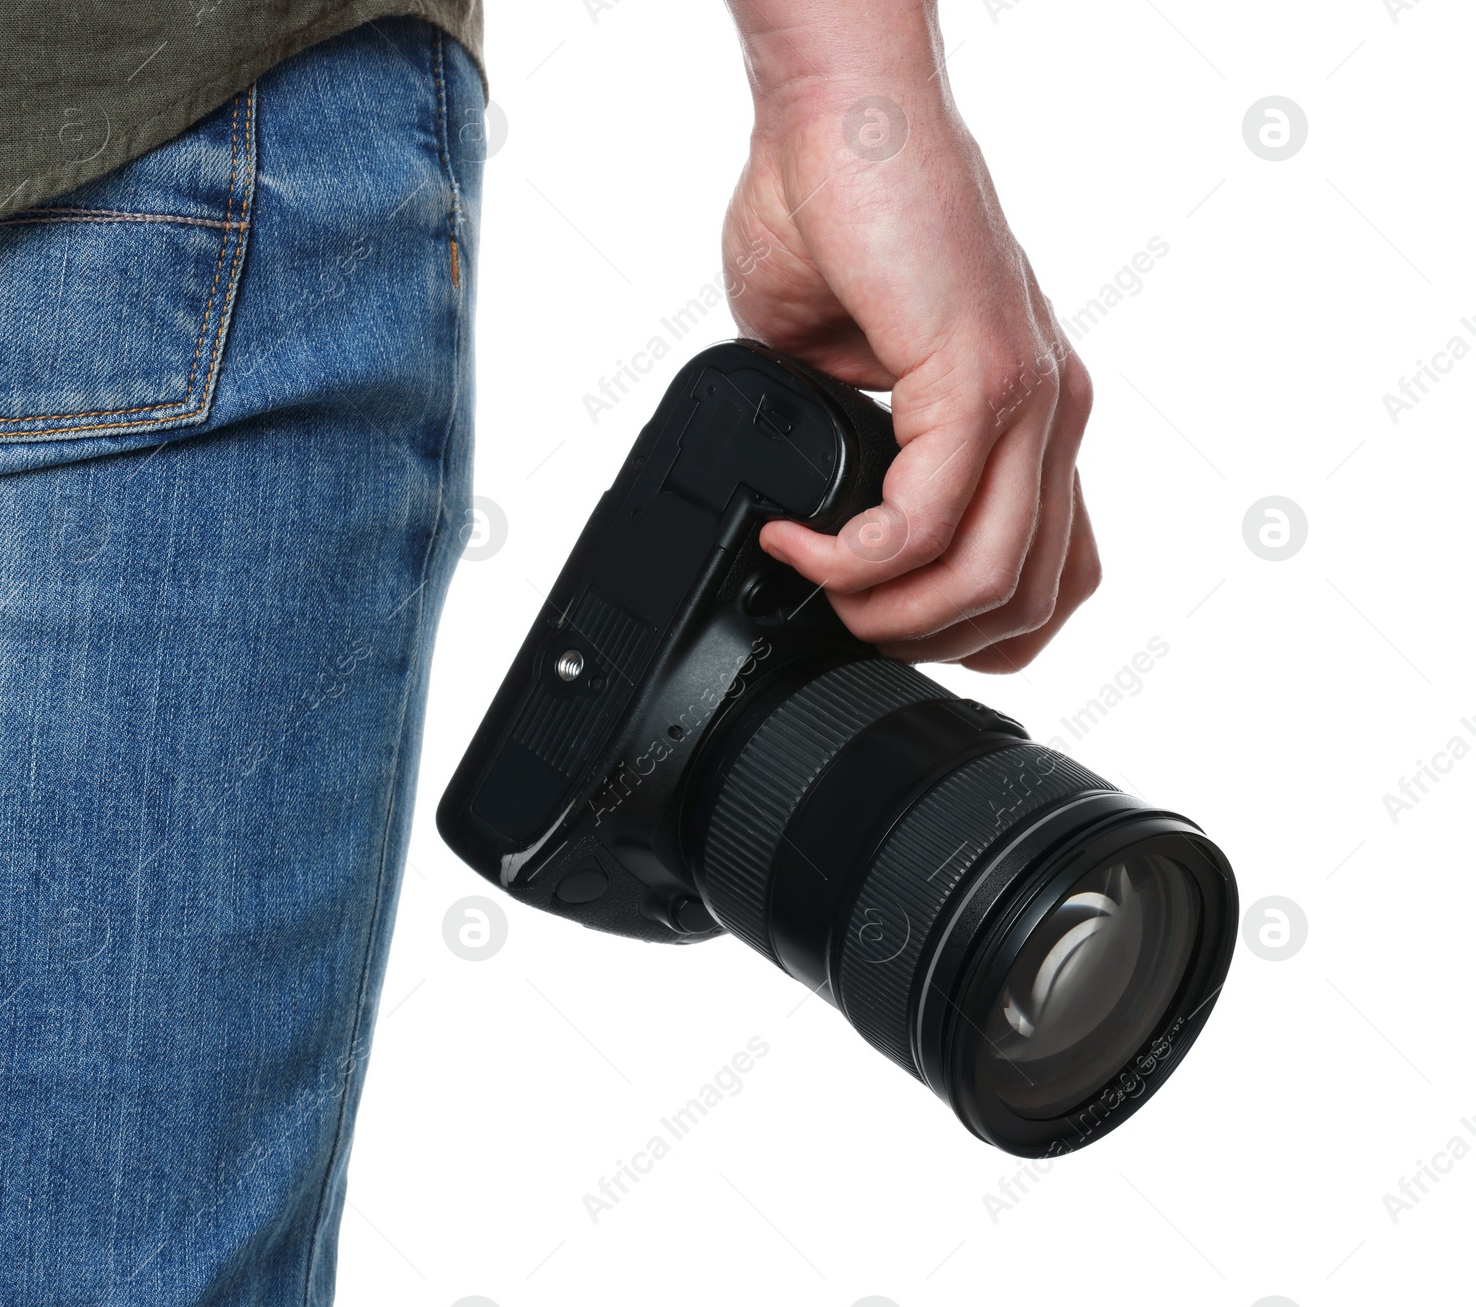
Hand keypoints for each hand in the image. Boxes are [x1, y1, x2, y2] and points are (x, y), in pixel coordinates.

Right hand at [719, 5, 1098, 670]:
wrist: (832, 117)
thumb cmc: (836, 219)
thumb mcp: (856, 376)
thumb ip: (866, 458)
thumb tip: (825, 530)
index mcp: (1029, 415)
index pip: (1053, 572)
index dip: (976, 634)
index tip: (883, 624)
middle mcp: (1049, 412)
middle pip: (1028, 599)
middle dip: (922, 641)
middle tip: (838, 619)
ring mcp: (1028, 397)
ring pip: (990, 580)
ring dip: (888, 614)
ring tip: (816, 582)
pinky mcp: (979, 374)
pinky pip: (924, 522)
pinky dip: (851, 557)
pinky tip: (800, 536)